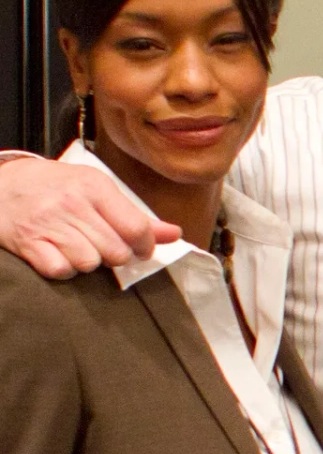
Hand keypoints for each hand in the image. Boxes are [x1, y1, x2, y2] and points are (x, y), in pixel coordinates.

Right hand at [0, 156, 175, 277]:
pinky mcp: (28, 242)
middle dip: (117, 256)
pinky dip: (64, 269)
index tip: (142, 250)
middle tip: (107, 248)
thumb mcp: (98, 189)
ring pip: (89, 263)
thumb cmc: (58, 187)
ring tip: (81, 248)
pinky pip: (60, 270)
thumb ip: (136, 215)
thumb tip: (174, 235)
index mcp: (95, 187)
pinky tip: (61, 255)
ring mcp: (48, 224)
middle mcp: (73, 204)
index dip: (145, 247)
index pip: (136, 228)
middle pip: (115, 251)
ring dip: (89, 262)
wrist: (3, 183)